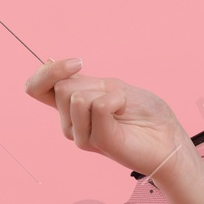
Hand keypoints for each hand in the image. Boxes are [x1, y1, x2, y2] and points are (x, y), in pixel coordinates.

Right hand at [25, 57, 193, 180]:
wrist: (168, 136)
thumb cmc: (143, 111)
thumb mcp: (109, 86)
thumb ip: (79, 81)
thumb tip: (47, 62)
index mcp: (69, 108)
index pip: (35, 88)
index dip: (47, 72)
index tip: (76, 64)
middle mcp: (69, 123)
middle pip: (62, 88)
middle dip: (92, 84)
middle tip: (116, 98)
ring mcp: (81, 136)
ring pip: (77, 97)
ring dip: (106, 93)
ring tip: (121, 109)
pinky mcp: (97, 142)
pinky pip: (98, 106)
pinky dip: (116, 101)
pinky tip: (124, 114)